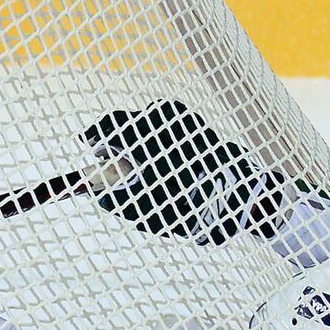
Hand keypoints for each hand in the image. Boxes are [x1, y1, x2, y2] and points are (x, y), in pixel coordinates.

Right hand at [80, 99, 284, 244]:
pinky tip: (163, 166)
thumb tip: (102, 196)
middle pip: (126, 125)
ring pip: (146, 126)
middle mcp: (162, 119)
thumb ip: (119, 201)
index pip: (108, 128)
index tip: (92, 151)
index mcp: (146, 135)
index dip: (95, 140)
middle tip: (114, 166)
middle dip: (116, 145)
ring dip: (137, 144)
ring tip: (142, 171)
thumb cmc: (193, 203)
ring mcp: (181, 118)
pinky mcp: (195, 124)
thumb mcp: (149, 210)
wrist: (238, 193)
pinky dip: (156, 144)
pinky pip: (165, 129)